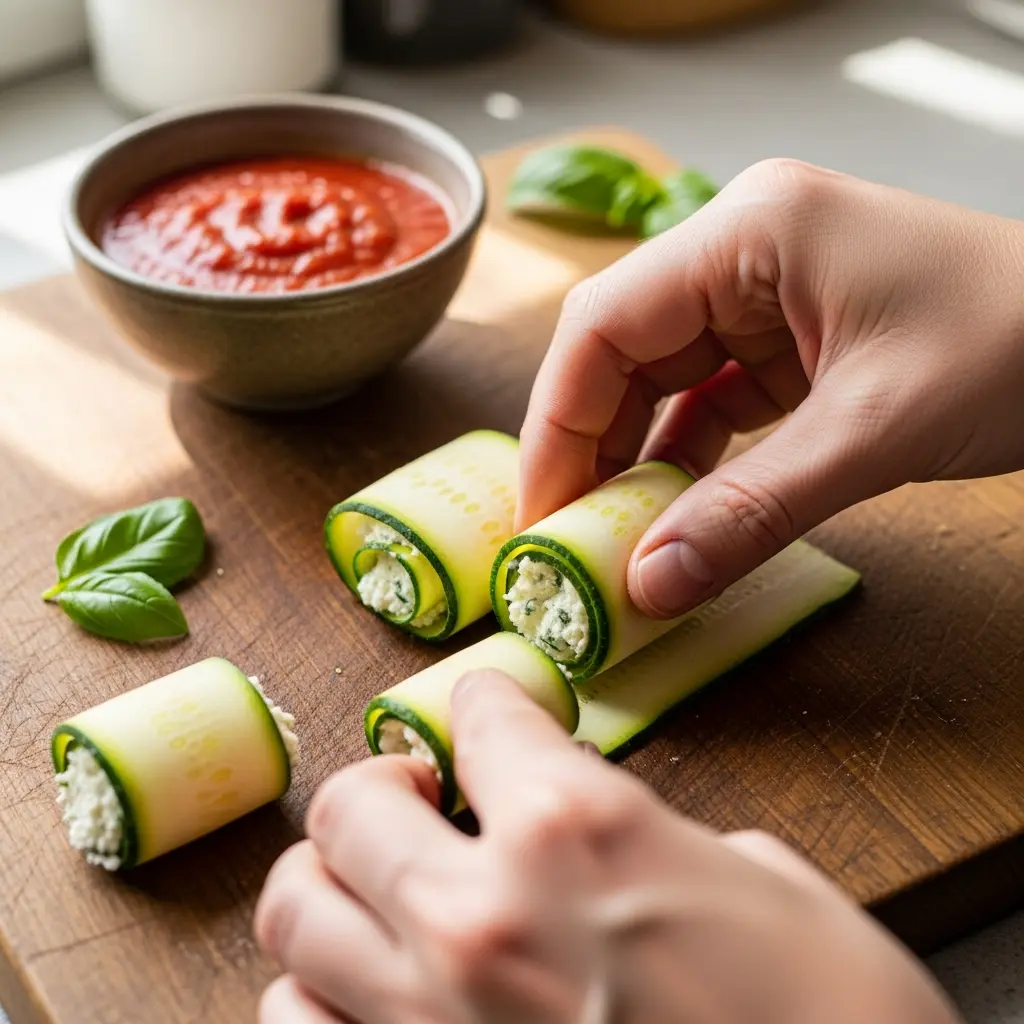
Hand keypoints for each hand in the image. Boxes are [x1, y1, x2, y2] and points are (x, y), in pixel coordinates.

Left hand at [254, 671, 958, 1023]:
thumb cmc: (833, 1020)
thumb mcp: (762, 885)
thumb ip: (654, 835)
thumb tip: (609, 828)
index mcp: (576, 827)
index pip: (485, 719)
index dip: (488, 707)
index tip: (486, 713)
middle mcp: (484, 914)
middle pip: (350, 804)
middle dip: (381, 785)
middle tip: (414, 793)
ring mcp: (432, 1018)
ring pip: (295, 912)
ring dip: (331, 886)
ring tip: (377, 885)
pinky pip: (296, 1023)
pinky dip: (319, 992)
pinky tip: (369, 983)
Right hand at [517, 159, 1023, 617]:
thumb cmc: (1023, 341)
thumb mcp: (872, 434)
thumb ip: (750, 513)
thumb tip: (650, 583)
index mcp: (749, 231)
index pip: (604, 324)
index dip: (556, 423)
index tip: (542, 511)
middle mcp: (743, 251)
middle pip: (620, 353)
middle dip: (590, 448)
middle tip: (570, 537)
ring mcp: (766, 295)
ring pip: (660, 381)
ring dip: (635, 460)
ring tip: (614, 537)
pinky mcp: (790, 341)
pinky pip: (711, 402)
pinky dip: (688, 461)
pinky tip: (672, 513)